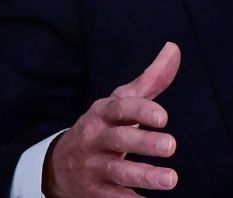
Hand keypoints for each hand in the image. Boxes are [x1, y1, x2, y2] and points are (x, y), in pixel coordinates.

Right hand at [44, 42, 180, 196]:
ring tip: (171, 179)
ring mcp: (92, 167)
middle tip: (171, 146)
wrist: (58, 166)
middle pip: (119, 140)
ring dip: (145, 176)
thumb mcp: (121, 102)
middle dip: (144, 143)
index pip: (120, 108)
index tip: (164, 117)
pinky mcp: (94, 193)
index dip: (141, 111)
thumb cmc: (103, 127)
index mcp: (102, 114)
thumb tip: (174, 49)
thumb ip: (150, 80)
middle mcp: (95, 139)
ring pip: (118, 172)